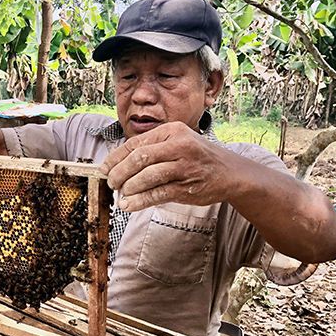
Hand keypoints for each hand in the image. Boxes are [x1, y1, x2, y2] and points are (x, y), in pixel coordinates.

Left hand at [99, 122, 233, 210]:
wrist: (230, 172)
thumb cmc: (196, 157)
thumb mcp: (177, 143)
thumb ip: (152, 149)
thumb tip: (117, 163)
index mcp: (172, 131)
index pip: (136, 143)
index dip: (116, 157)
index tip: (104, 168)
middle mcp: (179, 145)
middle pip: (139, 158)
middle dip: (119, 172)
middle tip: (111, 182)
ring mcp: (185, 166)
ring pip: (148, 176)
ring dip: (129, 187)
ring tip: (121, 194)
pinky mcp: (188, 186)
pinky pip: (158, 194)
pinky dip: (140, 201)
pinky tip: (129, 204)